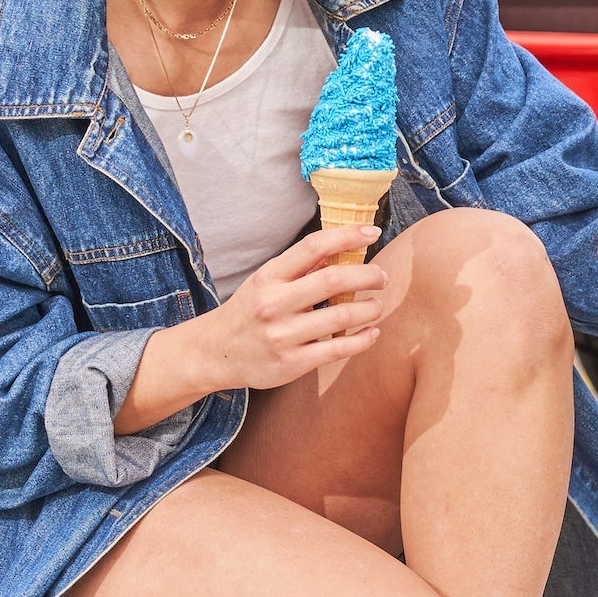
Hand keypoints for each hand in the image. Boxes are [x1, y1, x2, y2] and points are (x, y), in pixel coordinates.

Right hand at [115, 224, 385, 431]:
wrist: (215, 353)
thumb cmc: (248, 312)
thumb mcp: (265, 282)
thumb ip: (300, 268)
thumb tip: (340, 248)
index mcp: (269, 276)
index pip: (312, 247)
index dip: (346, 235)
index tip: (371, 232)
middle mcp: (274, 304)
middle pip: (332, 280)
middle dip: (366, 275)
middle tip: (382, 277)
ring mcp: (283, 336)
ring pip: (340, 317)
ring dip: (369, 309)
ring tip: (378, 305)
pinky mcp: (292, 364)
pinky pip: (337, 349)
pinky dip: (362, 339)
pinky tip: (372, 332)